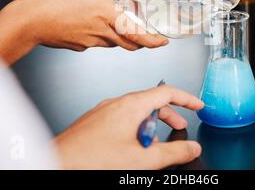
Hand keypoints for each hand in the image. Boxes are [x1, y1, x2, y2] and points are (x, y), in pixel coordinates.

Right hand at [0, 0, 167, 64]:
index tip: (163, 42)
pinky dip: (103, 36)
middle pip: (129, 44)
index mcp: (107, 15)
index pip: (138, 35)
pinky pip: (96, 43)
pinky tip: (94, 24)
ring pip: (113, 43)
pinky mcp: (78, 45)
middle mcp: (102, 32)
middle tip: (148, 35)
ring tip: (121, 24)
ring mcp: (90, 42)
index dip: (153, 41)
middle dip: (141, 41)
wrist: (26, 21)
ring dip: (121, 37)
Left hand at [55, 85, 203, 169]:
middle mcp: (116, 103)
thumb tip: (192, 148)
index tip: (197, 105)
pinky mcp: (94, 122)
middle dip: (169, 115)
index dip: (186, 99)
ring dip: (151, 124)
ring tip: (156, 142)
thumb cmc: (91, 159)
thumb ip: (173, 153)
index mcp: (131, 105)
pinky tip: (132, 146)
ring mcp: (104, 111)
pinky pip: (121, 118)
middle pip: (151, 101)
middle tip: (180, 127)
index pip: (166, 92)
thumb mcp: (142, 159)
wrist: (58, 163)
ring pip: (135, 111)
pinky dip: (135, 128)